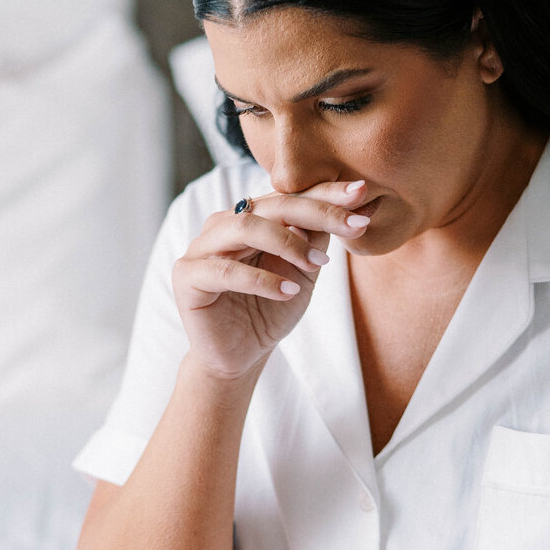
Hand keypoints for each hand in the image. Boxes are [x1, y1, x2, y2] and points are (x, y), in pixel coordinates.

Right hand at [172, 180, 371, 381]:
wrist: (240, 356)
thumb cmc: (270, 311)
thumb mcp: (303, 273)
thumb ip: (317, 240)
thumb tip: (353, 208)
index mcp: (249, 218)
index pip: (289, 197)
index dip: (325, 194)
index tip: (362, 192)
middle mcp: (223, 225)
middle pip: (270, 206)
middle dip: (316, 212)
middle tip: (353, 224)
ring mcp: (201, 248)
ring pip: (244, 227)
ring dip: (287, 243)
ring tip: (317, 265)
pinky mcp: (187, 277)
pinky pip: (225, 271)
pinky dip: (262, 280)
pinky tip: (288, 292)